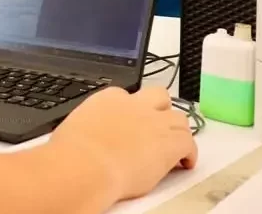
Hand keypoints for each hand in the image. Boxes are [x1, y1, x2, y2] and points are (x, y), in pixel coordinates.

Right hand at [47, 87, 196, 201]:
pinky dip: (189, 153)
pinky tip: (185, 163)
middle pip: (159, 97)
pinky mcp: (170, 143)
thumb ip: (90, 126)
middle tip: (158, 127)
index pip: (126, 96)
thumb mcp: (75, 128)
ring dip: (177, 130)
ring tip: (175, 145)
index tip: (131, 122)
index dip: (132, 110)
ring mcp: (155, 122)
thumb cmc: (72, 152)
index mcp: (108, 99)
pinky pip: (189, 143)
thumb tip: (87, 134)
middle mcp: (134, 105)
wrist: (85, 165)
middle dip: (161, 110)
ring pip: (179, 118)